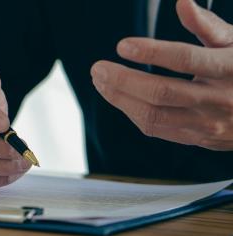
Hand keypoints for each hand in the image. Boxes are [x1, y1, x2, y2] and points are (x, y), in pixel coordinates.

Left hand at [92, 0, 232, 150]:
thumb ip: (207, 25)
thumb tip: (181, 2)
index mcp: (231, 68)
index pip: (186, 59)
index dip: (152, 52)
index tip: (122, 45)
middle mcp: (219, 100)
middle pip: (161, 93)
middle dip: (124, 80)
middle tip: (98, 68)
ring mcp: (209, 124)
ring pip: (153, 116)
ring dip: (120, 99)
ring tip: (101, 82)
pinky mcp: (198, 139)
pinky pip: (157, 129)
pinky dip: (132, 112)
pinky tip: (118, 97)